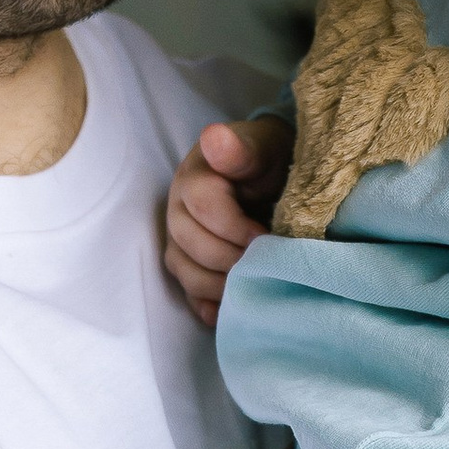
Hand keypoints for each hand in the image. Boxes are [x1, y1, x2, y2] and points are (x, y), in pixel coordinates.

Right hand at [164, 118, 290, 324]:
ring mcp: (179, 240)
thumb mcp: (264, 147)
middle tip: (266, 265)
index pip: (203, 206)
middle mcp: (178, 209)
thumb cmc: (268, 161)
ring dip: (220, 285)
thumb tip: (215, 138)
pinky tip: (229, 310)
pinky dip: (208, 306)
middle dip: (230, 258)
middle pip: (191, 243)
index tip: (267, 236)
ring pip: (186, 271)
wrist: (270, 176)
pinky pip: (188, 291)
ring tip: (253, 286)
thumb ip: (242, 148)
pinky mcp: (187, 264)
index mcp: (195, 176)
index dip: (235, 227)